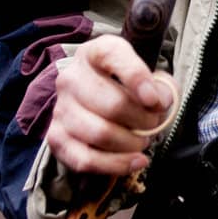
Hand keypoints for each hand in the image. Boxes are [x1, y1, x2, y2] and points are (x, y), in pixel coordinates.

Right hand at [47, 35, 173, 177]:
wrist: (99, 102)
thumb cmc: (129, 89)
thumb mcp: (149, 79)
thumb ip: (161, 87)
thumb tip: (158, 103)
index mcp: (95, 53)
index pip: (113, 56)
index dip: (137, 78)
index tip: (155, 101)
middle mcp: (71, 77)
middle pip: (112, 104)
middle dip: (142, 121)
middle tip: (153, 125)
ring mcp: (60, 108)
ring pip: (100, 134)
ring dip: (130, 144)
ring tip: (142, 141)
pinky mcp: (56, 137)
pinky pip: (85, 159)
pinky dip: (115, 165)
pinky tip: (135, 162)